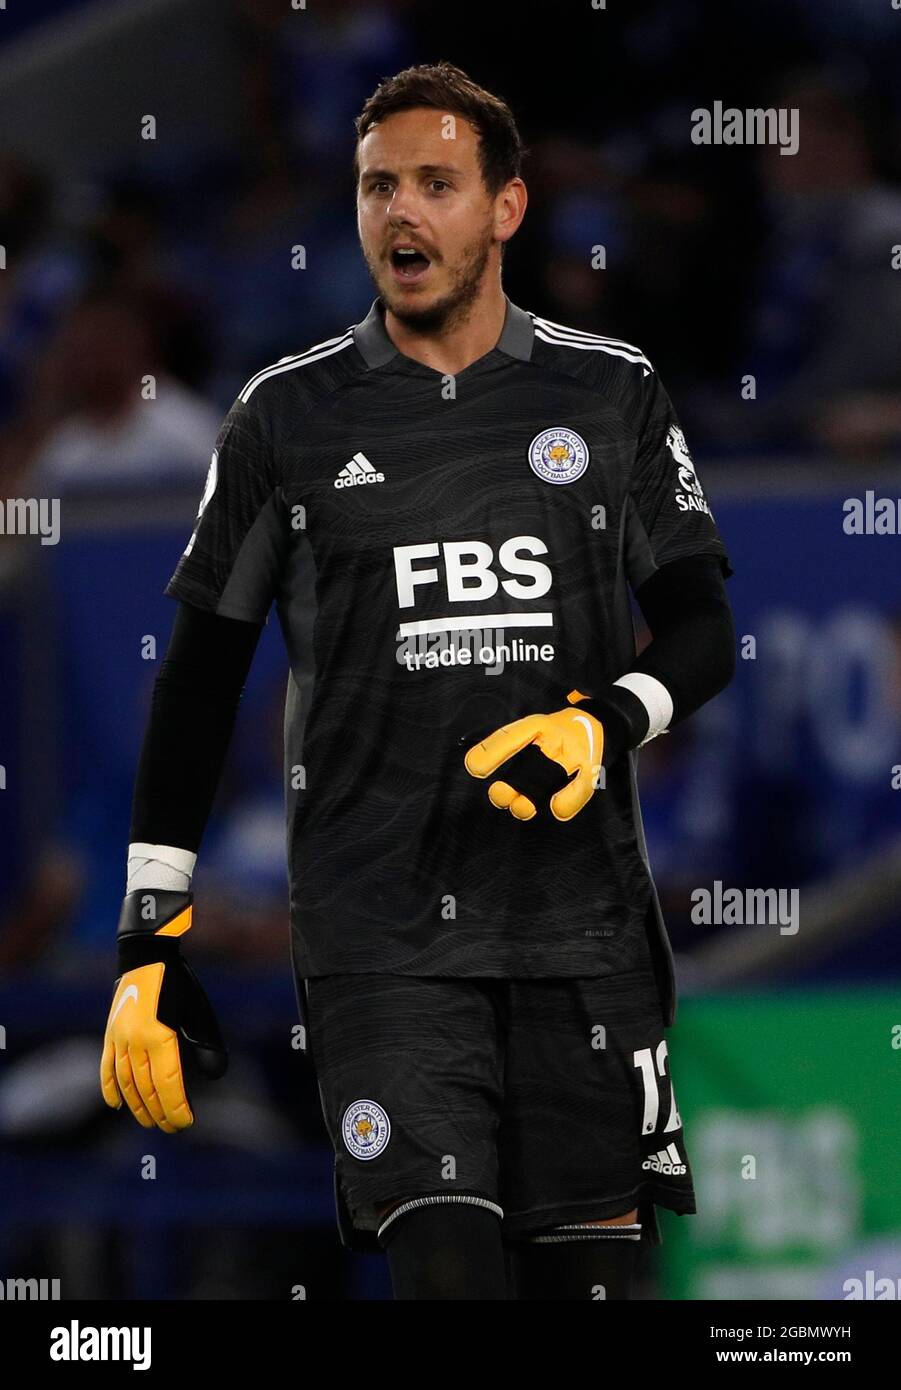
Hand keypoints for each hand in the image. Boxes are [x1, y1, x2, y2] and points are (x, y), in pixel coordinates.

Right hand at [100, 891, 226, 1132]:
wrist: (146, 956)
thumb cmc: (178, 984)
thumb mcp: (198, 1013)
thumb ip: (204, 1045)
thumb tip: (215, 1075)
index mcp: (160, 1037)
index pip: (168, 1085)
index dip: (176, 1108)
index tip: (185, 1123)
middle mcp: (135, 1041)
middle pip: (147, 1089)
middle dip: (160, 1112)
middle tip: (172, 1127)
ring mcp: (119, 1039)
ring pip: (127, 1083)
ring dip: (138, 1106)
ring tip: (150, 1121)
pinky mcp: (110, 1034)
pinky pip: (107, 1068)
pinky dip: (110, 1088)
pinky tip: (116, 1105)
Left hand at [463, 694, 603, 821]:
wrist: (597, 722)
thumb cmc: (554, 733)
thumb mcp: (533, 730)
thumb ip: (506, 748)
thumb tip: (474, 764)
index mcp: (537, 725)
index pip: (512, 736)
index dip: (492, 752)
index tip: (473, 767)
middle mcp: (556, 737)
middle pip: (532, 760)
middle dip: (511, 783)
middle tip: (498, 795)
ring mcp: (575, 752)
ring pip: (552, 774)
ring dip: (532, 795)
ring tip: (519, 808)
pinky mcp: (591, 767)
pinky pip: (582, 785)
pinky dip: (570, 799)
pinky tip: (557, 809)